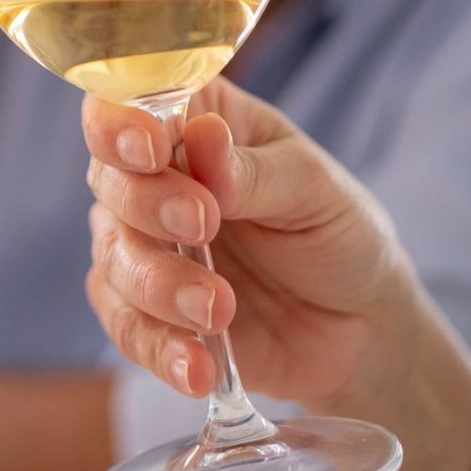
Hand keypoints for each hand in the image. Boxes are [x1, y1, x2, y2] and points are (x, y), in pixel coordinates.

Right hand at [83, 77, 421, 413]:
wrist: (361, 327)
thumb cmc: (338, 234)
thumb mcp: (316, 190)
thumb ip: (254, 169)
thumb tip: (203, 136)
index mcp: (194, 121)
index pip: (128, 104)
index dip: (120, 121)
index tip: (148, 149)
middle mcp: (156, 178)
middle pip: (109, 180)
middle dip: (147, 205)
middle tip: (203, 227)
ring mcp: (146, 246)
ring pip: (114, 257)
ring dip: (159, 286)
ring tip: (218, 311)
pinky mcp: (147, 312)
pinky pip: (126, 327)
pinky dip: (158, 347)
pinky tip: (198, 366)